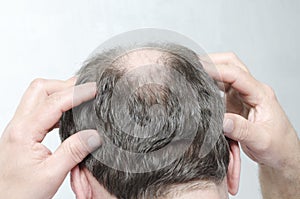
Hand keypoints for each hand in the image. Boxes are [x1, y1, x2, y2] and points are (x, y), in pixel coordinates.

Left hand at [0, 78, 101, 198]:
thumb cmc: (19, 193)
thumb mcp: (51, 174)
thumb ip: (74, 151)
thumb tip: (94, 135)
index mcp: (24, 133)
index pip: (53, 103)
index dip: (77, 93)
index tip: (95, 89)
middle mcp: (18, 125)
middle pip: (40, 89)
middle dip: (65, 85)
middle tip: (86, 89)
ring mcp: (19, 128)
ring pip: (38, 96)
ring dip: (60, 93)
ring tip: (80, 99)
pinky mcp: (23, 132)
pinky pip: (39, 109)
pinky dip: (56, 105)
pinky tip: (67, 114)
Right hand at [202, 52, 299, 168]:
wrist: (283, 152)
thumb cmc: (278, 146)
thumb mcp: (261, 141)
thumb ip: (241, 130)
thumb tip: (221, 121)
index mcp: (261, 95)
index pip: (237, 75)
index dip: (217, 70)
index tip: (199, 69)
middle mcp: (252, 91)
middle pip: (232, 64)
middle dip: (212, 61)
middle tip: (193, 64)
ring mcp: (243, 96)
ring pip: (225, 73)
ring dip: (210, 70)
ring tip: (192, 73)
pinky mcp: (235, 103)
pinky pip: (221, 87)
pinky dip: (209, 83)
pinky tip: (199, 87)